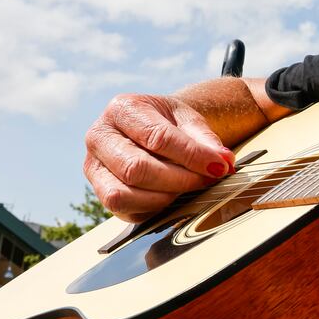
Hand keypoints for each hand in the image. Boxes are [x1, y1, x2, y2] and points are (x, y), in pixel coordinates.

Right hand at [84, 93, 233, 221]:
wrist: (152, 129)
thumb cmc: (171, 124)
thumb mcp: (189, 120)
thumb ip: (206, 139)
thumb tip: (224, 161)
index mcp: (122, 109)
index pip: (157, 137)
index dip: (191, 156)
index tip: (219, 167)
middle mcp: (99, 137)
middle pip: (136, 168)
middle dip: (179, 179)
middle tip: (207, 180)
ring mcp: (94, 167)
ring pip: (123, 193)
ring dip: (164, 197)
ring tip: (189, 188)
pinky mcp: (99, 192)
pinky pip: (122, 209)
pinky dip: (151, 209)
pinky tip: (172, 198)